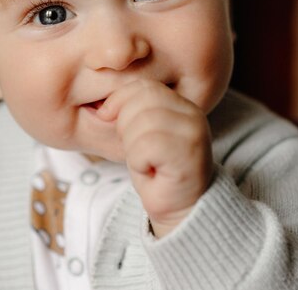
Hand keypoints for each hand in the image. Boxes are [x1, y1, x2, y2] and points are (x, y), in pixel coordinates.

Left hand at [97, 80, 213, 237]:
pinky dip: (138, 162)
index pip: (145, 86)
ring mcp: (193, 134)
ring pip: (142, 122)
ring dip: (132, 147)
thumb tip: (104, 107)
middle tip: (135, 149)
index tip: (109, 118)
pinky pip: (146, 146)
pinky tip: (151, 171)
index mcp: (183, 105)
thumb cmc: (158, 172)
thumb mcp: (140, 133)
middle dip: (125, 125)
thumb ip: (131, 111)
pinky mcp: (188, 155)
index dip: (120, 99)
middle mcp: (193, 115)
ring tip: (146, 161)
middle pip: (141, 100)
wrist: (180, 210)